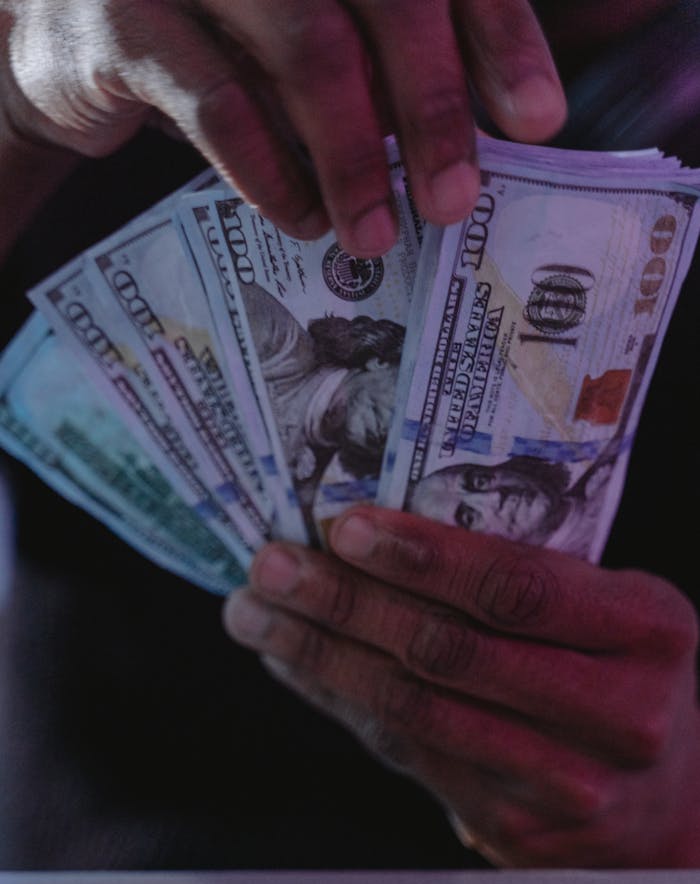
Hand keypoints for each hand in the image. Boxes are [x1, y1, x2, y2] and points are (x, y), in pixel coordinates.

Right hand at [0, 0, 565, 255]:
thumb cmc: (226, 32)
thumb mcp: (315, 25)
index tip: (539, 119)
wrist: (74, 27)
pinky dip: (271, 174)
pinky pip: (218, 103)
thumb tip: (511, 111)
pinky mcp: (124, 18)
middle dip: (433, 106)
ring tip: (377, 236)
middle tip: (455, 201)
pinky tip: (302, 220)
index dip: (499, 32)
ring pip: (308, 47)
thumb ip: (401, 45)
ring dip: (354, 158)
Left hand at [223, 507, 699, 867]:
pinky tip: (297, 666)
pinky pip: (408, 754)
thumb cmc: (624, 679)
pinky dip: (340, 703)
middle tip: (273, 566)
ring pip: (415, 711)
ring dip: (320, 656)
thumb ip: (524, 578)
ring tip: (257, 614)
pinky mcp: (516, 826)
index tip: (346, 526)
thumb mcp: (610, 613)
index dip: (424, 558)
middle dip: (345, 603)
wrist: (671, 803)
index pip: (517, 587)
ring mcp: (565, 782)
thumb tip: (378, 532)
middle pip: (450, 652)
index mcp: (645, 631)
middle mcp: (617, 712)